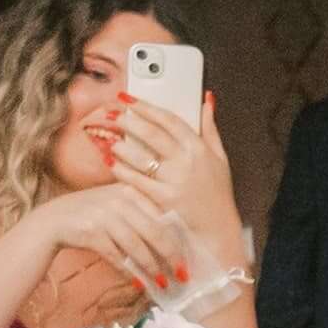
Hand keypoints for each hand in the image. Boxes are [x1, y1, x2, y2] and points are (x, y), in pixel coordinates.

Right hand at [27, 183, 192, 300]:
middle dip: (171, 256)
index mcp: (129, 191)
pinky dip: (129, 271)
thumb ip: (141, 215)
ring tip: (163, 283)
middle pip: (154, 231)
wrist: (52, 221)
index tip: (188, 257)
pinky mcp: (92, 232)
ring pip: (138, 246)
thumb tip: (174, 242)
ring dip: (152, 268)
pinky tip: (139, 282)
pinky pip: (118, 256)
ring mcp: (104, 215)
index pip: (162, 216)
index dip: (177, 239)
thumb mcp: (116, 206)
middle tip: (182, 274)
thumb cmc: (91, 215)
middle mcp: (119, 200)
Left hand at [108, 88, 243, 259]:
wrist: (218, 228)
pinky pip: (136, 181)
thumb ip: (210, 127)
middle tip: (110, 114)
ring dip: (120, 146)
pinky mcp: (164, 199)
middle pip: (151, 134)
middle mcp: (187, 162)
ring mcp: (175, 181)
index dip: (146, 107)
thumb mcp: (220, 157)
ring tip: (107, 138)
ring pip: (140, 157)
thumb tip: (206, 100)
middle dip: (127, 121)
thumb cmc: (217, 192)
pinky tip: (111, 164)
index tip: (128, 99)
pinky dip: (121, 171)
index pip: (169, 120)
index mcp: (199, 148)